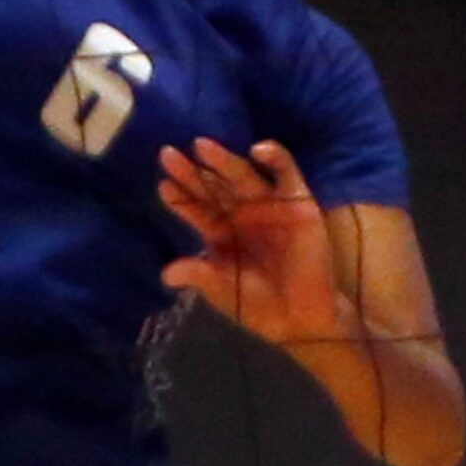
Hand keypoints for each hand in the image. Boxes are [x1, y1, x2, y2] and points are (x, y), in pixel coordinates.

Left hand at [160, 139, 345, 351]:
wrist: (302, 318)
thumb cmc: (258, 305)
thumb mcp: (224, 290)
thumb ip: (199, 275)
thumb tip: (165, 274)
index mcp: (218, 229)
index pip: (194, 207)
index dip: (180, 196)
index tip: (164, 185)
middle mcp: (239, 211)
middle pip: (212, 186)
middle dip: (192, 171)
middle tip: (168, 154)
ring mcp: (267, 202)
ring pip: (241, 174)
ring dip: (223, 160)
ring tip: (201, 146)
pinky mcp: (297, 200)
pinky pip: (286, 172)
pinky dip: (275, 157)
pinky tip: (257, 150)